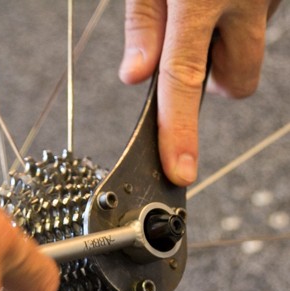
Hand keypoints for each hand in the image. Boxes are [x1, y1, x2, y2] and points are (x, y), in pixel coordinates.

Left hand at [119, 0, 281, 185]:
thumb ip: (144, 22)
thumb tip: (135, 76)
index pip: (183, 80)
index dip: (180, 132)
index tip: (180, 171)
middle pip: (238, 84)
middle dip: (214, 83)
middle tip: (190, 48)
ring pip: (249, 52)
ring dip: (226, 46)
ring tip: (202, 8)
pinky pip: (259, 23)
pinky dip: (238, 20)